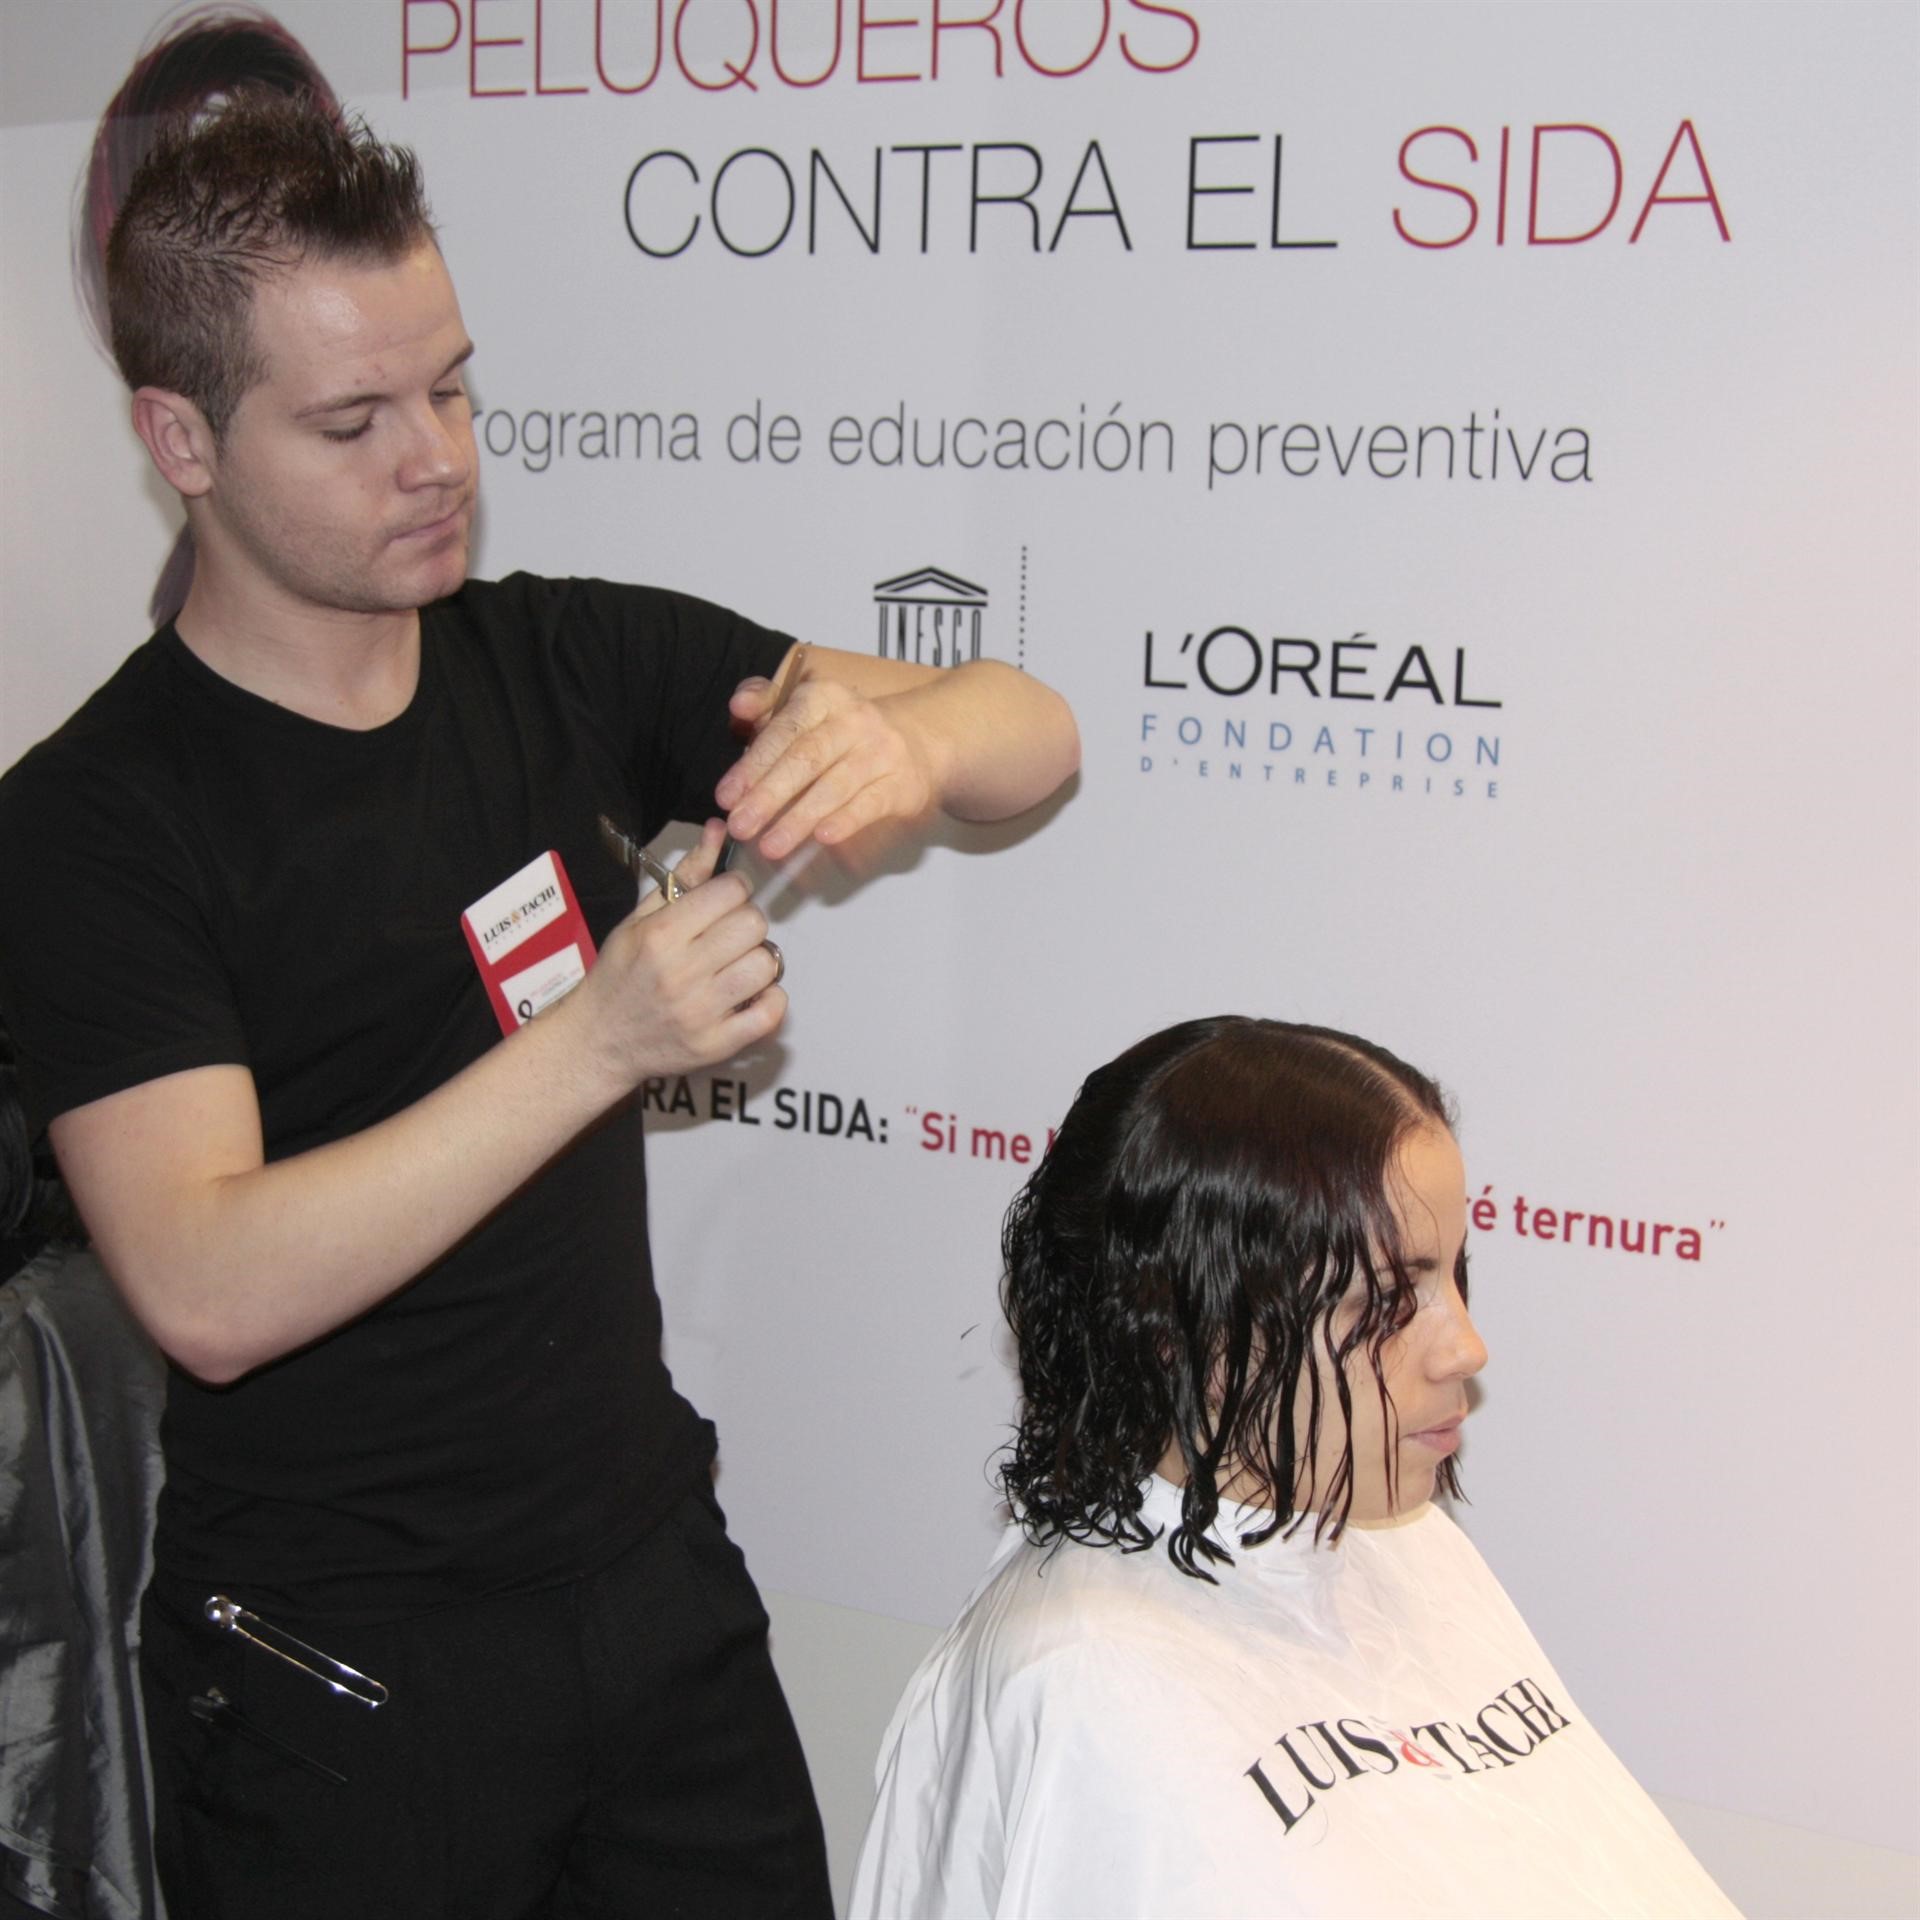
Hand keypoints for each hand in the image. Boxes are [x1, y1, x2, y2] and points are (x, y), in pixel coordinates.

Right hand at [565, 820, 784, 1083]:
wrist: (599, 1040)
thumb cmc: (620, 975)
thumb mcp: (641, 918)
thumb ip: (685, 874)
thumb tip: (719, 830)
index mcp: (661, 936)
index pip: (730, 891)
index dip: (735, 889)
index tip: (726, 899)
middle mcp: (681, 973)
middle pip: (754, 925)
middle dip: (747, 922)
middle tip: (730, 933)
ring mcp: (701, 1012)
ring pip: (767, 965)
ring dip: (759, 960)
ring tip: (736, 964)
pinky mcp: (716, 1044)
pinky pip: (771, 1012)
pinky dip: (770, 999)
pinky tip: (748, 994)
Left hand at [715, 670, 940, 861]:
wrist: (916, 740)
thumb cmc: (841, 732)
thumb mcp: (802, 709)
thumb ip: (763, 706)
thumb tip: (739, 706)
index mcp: (822, 698)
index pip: (783, 731)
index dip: (752, 765)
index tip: (727, 797)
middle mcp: (853, 721)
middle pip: (807, 758)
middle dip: (769, 795)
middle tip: (741, 826)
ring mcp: (881, 752)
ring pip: (835, 786)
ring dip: (799, 818)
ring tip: (771, 846)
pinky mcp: (901, 784)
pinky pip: (870, 805)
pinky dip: (846, 822)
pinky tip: (822, 838)